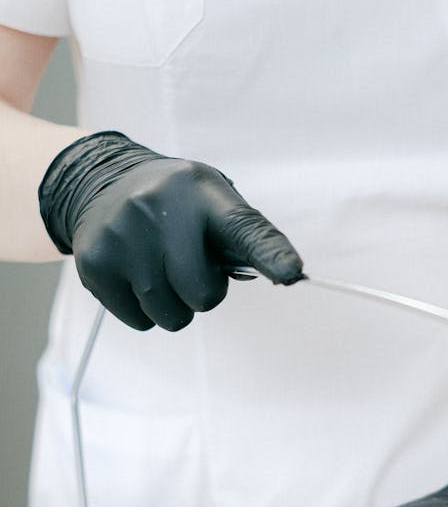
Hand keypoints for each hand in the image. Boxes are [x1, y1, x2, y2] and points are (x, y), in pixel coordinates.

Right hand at [38, 131, 302, 329]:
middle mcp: (158, 208)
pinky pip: (140, 322)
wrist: (101, 184)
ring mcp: (122, 236)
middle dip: (203, 293)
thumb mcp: (212, 202)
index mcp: (202, 192)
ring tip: (161, 270)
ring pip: (171, 316)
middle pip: (203, 295)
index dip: (271, 255)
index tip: (292, 274)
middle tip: (188, 266)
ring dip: (174, 306)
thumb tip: (288, 275)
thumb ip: (246, 238)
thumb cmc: (176, 205)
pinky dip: (144, 311)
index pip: (245, 229)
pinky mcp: (95, 264)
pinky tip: (134, 275)